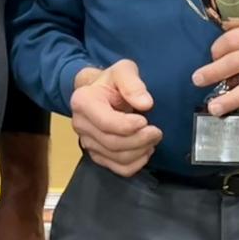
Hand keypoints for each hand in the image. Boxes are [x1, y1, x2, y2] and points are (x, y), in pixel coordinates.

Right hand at [69, 60, 160, 177]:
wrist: (100, 93)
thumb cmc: (112, 82)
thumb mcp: (123, 70)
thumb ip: (132, 83)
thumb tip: (145, 103)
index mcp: (82, 102)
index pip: (106, 122)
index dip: (128, 126)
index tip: (145, 121)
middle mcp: (81, 125)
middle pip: (112, 143)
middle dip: (139, 140)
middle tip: (157, 131)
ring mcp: (87, 143)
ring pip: (117, 158)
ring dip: (140, 151)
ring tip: (153, 138)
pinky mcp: (97, 155)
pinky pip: (118, 169)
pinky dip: (136, 164)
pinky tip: (145, 151)